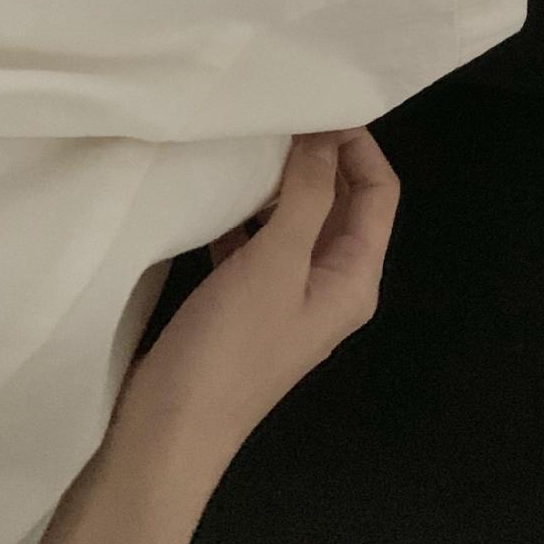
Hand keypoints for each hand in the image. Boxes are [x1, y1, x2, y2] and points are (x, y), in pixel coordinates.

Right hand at [117, 128, 399, 470]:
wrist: (164, 440)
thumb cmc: (229, 351)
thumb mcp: (275, 263)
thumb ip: (305, 194)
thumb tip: (326, 131)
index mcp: (354, 280)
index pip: (378, 193)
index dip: (358, 146)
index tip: (318, 104)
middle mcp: (329, 285)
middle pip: (340, 203)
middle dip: (317, 158)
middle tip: (279, 113)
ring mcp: (285, 298)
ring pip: (294, 220)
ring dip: (277, 184)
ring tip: (248, 141)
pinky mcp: (242, 306)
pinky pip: (255, 244)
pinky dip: (243, 215)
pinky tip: (217, 191)